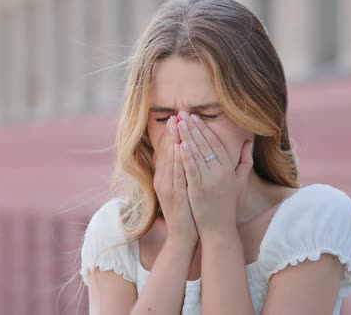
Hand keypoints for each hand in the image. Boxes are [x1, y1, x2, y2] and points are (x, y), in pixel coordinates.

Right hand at [152, 116, 198, 243]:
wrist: (184, 235)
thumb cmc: (187, 211)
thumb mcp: (180, 189)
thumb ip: (180, 172)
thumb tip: (182, 155)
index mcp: (165, 178)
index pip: (167, 152)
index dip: (171, 135)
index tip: (177, 118)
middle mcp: (163, 181)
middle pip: (167, 153)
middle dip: (172, 133)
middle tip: (177, 115)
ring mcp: (168, 188)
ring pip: (170, 161)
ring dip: (173, 141)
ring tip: (178, 125)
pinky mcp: (174, 196)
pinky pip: (176, 174)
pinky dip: (177, 160)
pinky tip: (180, 148)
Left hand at [176, 111, 253, 240]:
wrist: (219, 229)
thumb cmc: (228, 205)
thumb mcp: (240, 182)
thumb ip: (245, 162)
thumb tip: (250, 142)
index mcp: (229, 169)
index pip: (216, 144)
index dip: (205, 129)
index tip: (195, 117)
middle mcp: (221, 173)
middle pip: (205, 145)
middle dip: (193, 127)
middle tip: (183, 113)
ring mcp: (210, 181)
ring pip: (197, 154)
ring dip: (187, 136)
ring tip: (178, 123)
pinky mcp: (199, 190)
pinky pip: (192, 170)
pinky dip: (186, 156)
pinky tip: (180, 144)